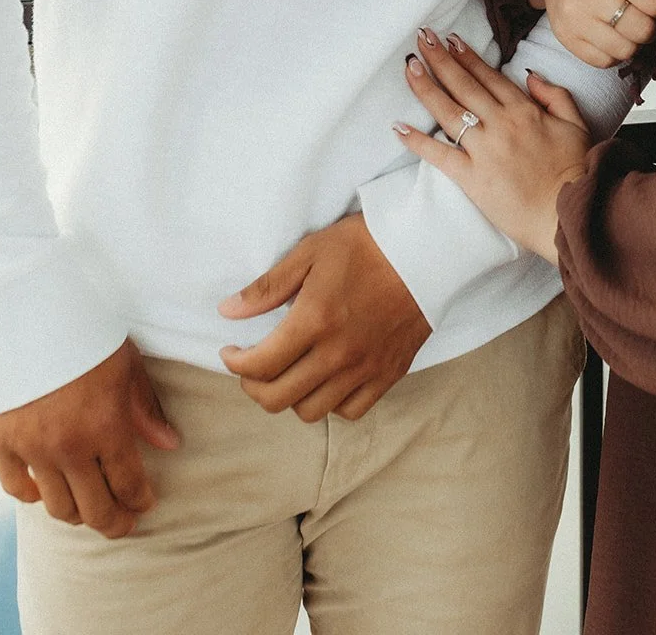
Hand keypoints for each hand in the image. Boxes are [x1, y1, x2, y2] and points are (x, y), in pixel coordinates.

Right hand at [0, 338, 180, 538]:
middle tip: (124, 524)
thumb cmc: (89, 332)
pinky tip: (47, 492)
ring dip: (78, 514)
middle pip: (94, 509)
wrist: (33, 310)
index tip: (146, 504)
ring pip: (57, 507)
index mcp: (106, 426)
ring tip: (90, 510)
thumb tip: (170, 445)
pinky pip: (17, 488)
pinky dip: (33, 496)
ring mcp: (32, 448)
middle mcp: (69, 446)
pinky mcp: (1, 441)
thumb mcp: (127, 365)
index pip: (128, 483)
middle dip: (115, 522)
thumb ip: (146, 409)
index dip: (140, 500)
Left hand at [217, 214, 430, 421]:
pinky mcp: (389, 373)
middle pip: (279, 398)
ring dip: (291, 397)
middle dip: (254, 387)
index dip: (235, 365)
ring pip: (312, 412)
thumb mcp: (312, 252)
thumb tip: (228, 311)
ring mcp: (366, 368)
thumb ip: (268, 286)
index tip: (231, 352)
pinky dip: (332, 403)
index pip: (259, 366)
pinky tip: (326, 379)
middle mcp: (338, 354)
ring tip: (289, 373)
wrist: (427, 247)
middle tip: (253, 367)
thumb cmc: (367, 243)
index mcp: (314, 321)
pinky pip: (351, 411)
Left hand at [397, 29, 591, 263]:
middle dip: (440, 59)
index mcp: (524, 110)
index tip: (450, 39)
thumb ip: (555, 96)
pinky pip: (439, 155)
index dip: (467, 56)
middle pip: (463, 85)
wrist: (570, 212)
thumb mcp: (576, 125)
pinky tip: (398, 127)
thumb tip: (531, 76)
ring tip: (409, 66)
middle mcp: (500, 123)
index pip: (488, 76)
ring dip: (426, 86)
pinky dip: (417, 141)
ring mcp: (484, 149)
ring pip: (448, 111)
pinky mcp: (472, 177)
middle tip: (422, 38)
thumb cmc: (577, 171)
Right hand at [528, 0, 655, 66]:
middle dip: (650, 26)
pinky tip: (612, 35)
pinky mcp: (566, 36)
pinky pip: (602, 61)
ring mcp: (576, 17)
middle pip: (642, 30)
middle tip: (645, 16)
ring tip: (630, 26)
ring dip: (633, 42)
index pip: (655, 3)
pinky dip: (613, 54)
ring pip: (624, 50)